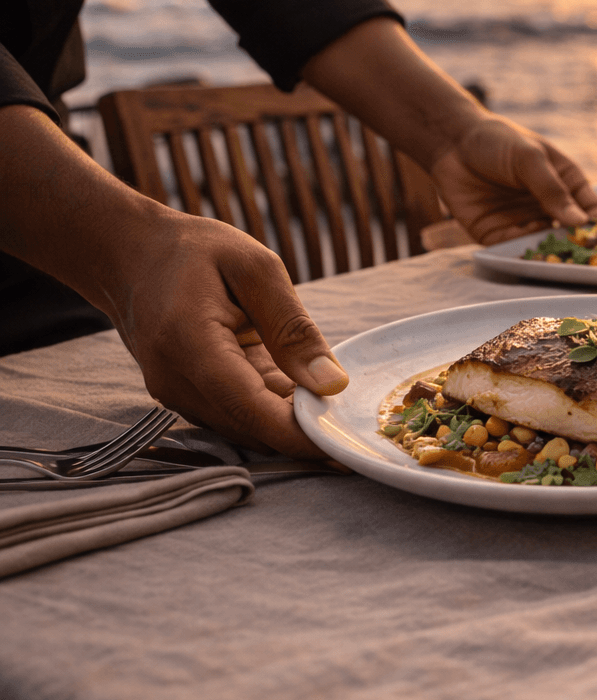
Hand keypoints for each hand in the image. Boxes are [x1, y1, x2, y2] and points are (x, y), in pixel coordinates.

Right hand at [103, 207, 348, 457]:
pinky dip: (274, 413)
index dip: (301, 435)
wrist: (131, 256)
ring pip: (246, 429)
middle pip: (251, 428)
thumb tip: (333, 384)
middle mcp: (176, 382)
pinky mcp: (187, 397)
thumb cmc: (195, 252)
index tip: (347, 447)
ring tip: (343, 418)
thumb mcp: (257, 269)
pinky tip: (308, 401)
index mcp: (190, 345)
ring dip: (292, 427)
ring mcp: (177, 395)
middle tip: (362, 433)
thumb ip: (294, 329)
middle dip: (306, 436)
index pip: (251, 409)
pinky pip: (237, 416)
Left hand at [429, 114, 596, 243]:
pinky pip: (514, 250)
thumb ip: (552, 190)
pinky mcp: (498, 234)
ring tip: (555, 258)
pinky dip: (522, 254)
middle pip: (570, 233)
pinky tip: (526, 252)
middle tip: (582, 256)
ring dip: (550, 253)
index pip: (590, 209)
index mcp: (566, 183)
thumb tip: (580, 221)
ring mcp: (525, 221)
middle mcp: (548, 206)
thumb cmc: (497, 141)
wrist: (450, 142)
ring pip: (544, 246)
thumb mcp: (530, 159)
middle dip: (576, 245)